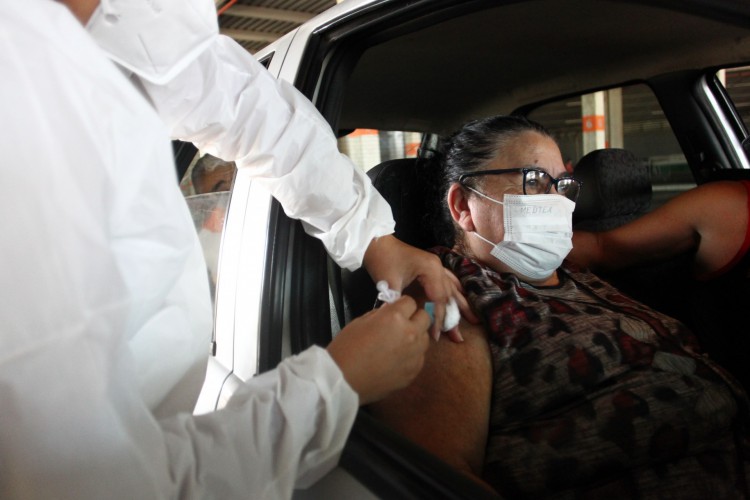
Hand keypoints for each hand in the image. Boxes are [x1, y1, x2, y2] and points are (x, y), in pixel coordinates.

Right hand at [327, 296, 430, 404]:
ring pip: (425, 338)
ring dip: (416, 337)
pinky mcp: (414, 371)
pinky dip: (412, 355)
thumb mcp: (360, 321)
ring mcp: (415, 354)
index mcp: (395, 317)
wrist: (343, 380)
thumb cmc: (347, 348)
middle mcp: (410, 333)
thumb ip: (380, 313)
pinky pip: (420, 357)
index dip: (401, 305)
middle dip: (413, 318)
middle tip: (399, 325)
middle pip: (424, 318)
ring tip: (399, 344)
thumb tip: (390, 310)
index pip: (410, 302)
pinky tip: (397, 360)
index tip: (395, 310)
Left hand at [362, 234, 478, 340]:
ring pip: (451, 289)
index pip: (439, 299)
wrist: (376, 242)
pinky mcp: (430, 267)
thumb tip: (403, 319)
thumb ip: (397, 301)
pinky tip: (462, 297)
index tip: (436, 336)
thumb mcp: (388, 281)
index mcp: (430, 269)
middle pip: (448, 296)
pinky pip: (448, 280)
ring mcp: (436, 266)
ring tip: (473, 321)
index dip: (438, 318)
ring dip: (460, 305)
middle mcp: (438, 267)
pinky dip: (455, 291)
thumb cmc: (382, 259)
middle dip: (454, 317)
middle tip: (458, 338)